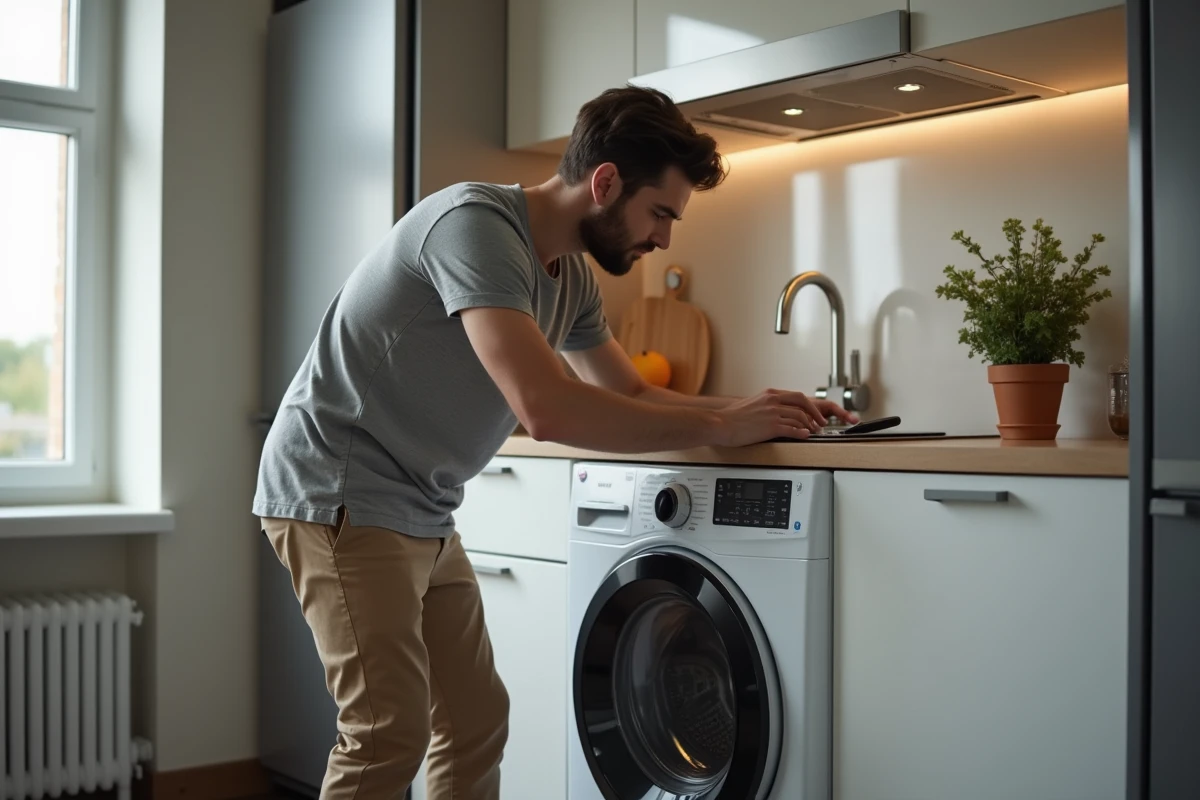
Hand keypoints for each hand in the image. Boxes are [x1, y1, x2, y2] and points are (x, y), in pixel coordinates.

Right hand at [713, 389, 856, 446]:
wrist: (720, 424)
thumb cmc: (732, 418)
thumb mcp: (752, 404)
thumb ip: (767, 405)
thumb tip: (777, 412)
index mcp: (769, 394)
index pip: (796, 396)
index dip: (809, 406)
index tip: (814, 413)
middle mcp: (773, 401)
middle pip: (803, 403)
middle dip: (815, 413)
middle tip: (820, 423)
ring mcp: (773, 413)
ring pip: (800, 417)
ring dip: (809, 425)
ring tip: (813, 432)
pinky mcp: (771, 426)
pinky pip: (792, 429)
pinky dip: (801, 433)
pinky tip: (805, 436)